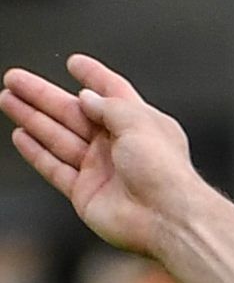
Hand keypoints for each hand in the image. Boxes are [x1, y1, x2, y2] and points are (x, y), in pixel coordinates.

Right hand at [1, 56, 205, 259]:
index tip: (75, 63)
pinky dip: (37, 152)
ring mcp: (101, 170)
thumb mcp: (138, 121)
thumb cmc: (164, 171)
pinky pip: (55, 168)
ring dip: (32, 118)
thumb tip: (86, 98)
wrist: (167, 219)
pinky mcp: (86, 193)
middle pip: (73, 113)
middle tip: (14, 78)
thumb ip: (109, 105)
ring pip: (58, 137)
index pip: (113, 93)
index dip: (94, 76)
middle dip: (42, 95)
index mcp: (140, 124)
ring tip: (7, 99)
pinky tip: (20, 136)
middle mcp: (119, 146)